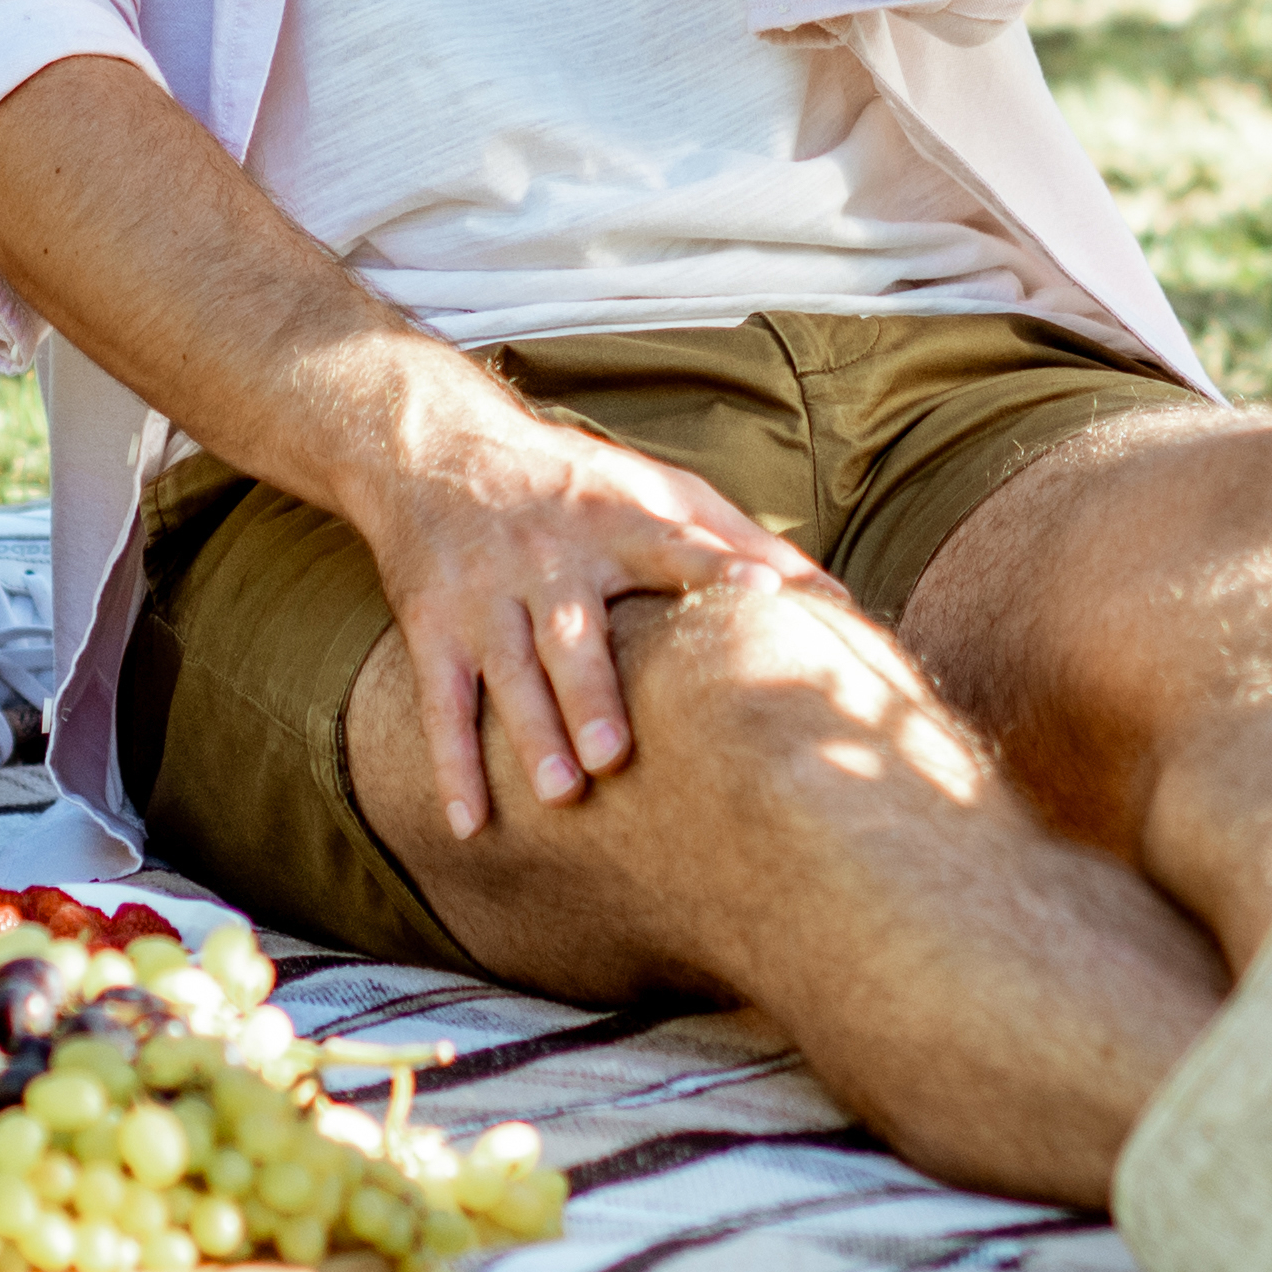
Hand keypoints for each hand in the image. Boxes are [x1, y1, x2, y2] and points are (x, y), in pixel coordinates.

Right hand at [346, 356, 813, 837]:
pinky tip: (471, 825)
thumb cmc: (574, 483)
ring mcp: (486, 596)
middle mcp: (549, 559)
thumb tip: (837, 600)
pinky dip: (451, 764)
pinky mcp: (434, 626)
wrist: (435, 446)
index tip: (764, 595)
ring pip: (507, 671)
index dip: (719, 564)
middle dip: (590, 693)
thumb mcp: (656, 489)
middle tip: (613, 755)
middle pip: (570, 633)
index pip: (673, 543)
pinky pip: (440, 700)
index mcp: (616, 522)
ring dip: (531, 734)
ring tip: (560, 795)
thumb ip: (741, 543)